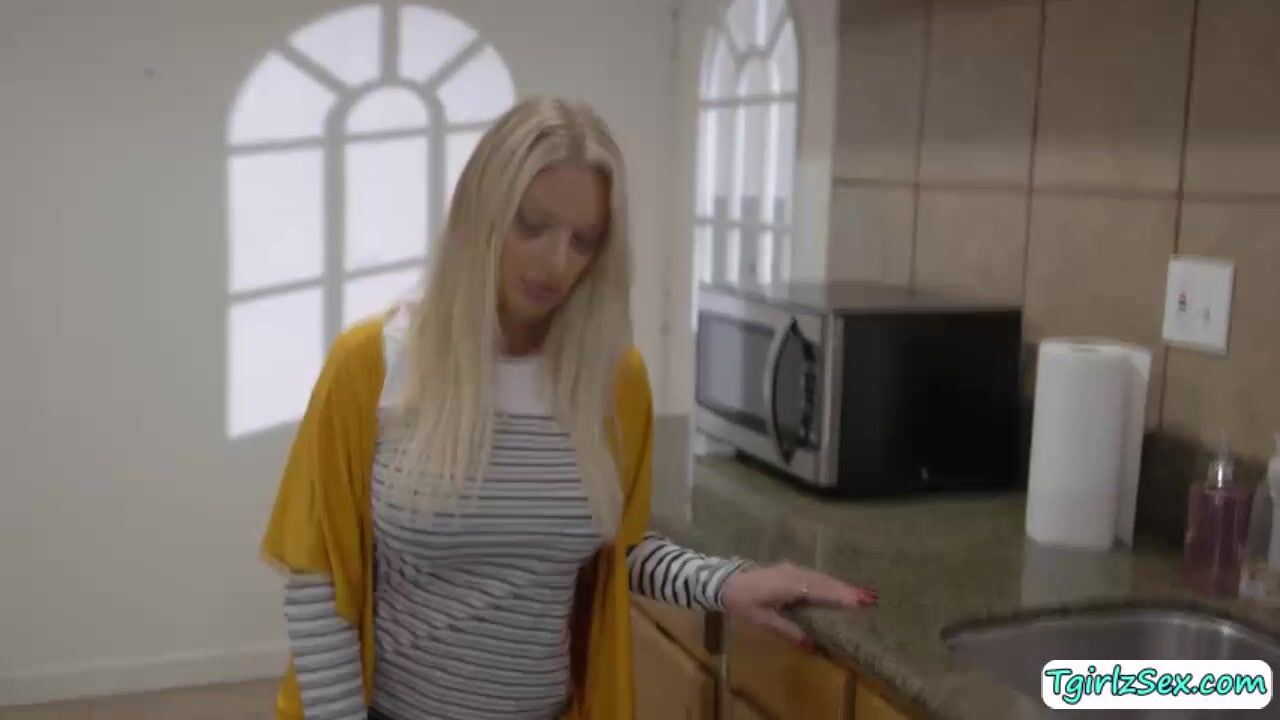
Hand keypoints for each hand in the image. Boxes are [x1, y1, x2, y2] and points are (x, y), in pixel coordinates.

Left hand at [720, 562, 876, 647]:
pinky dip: (829, 583)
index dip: (841, 595)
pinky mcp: (790, 570)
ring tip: (861, 595)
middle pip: (825, 581)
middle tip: (872, 598)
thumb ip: (788, 631)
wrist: (725, 582)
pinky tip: (838, 589)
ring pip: (821, 577)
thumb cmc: (744, 603)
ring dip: (840, 585)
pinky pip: (814, 576)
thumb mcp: (764, 620)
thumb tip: (812, 646)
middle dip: (847, 590)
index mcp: (789, 584)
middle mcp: (794, 573)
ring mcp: (792, 569)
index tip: (861, 601)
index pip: (820, 590)